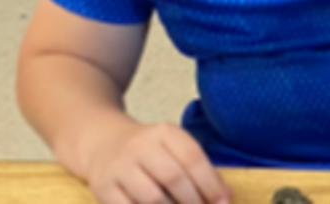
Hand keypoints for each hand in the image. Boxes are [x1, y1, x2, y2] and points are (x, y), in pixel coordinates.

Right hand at [83, 122, 229, 203]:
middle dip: (193, 201)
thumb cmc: (151, 152)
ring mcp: (119, 167)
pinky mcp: (103, 187)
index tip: (223, 202)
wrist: (104, 144)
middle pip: (173, 177)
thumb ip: (201, 170)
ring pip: (151, 198)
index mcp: (164, 133)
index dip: (211, 184)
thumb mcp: (175, 149)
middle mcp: (140, 146)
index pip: (192, 158)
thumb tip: (226, 195)